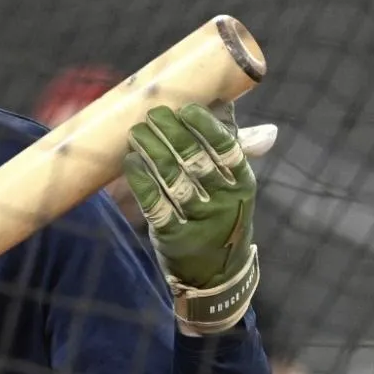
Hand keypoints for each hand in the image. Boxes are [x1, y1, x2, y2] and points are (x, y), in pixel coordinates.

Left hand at [122, 102, 273, 332]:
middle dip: (171, 133)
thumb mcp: (235, 186)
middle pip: (195, 159)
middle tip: (152, 113)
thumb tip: (228, 99)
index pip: (227, 148)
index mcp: (243, 183)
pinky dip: (141, 180)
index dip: (205, 126)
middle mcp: (224, 201)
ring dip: (151, 151)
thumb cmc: (224, 215)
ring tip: (136, 131)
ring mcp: (199, 220)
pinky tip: (130, 161)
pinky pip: (154, 204)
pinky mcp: (174, 236)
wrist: (217, 274)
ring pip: (172, 178)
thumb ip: (232, 143)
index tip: (185, 107)